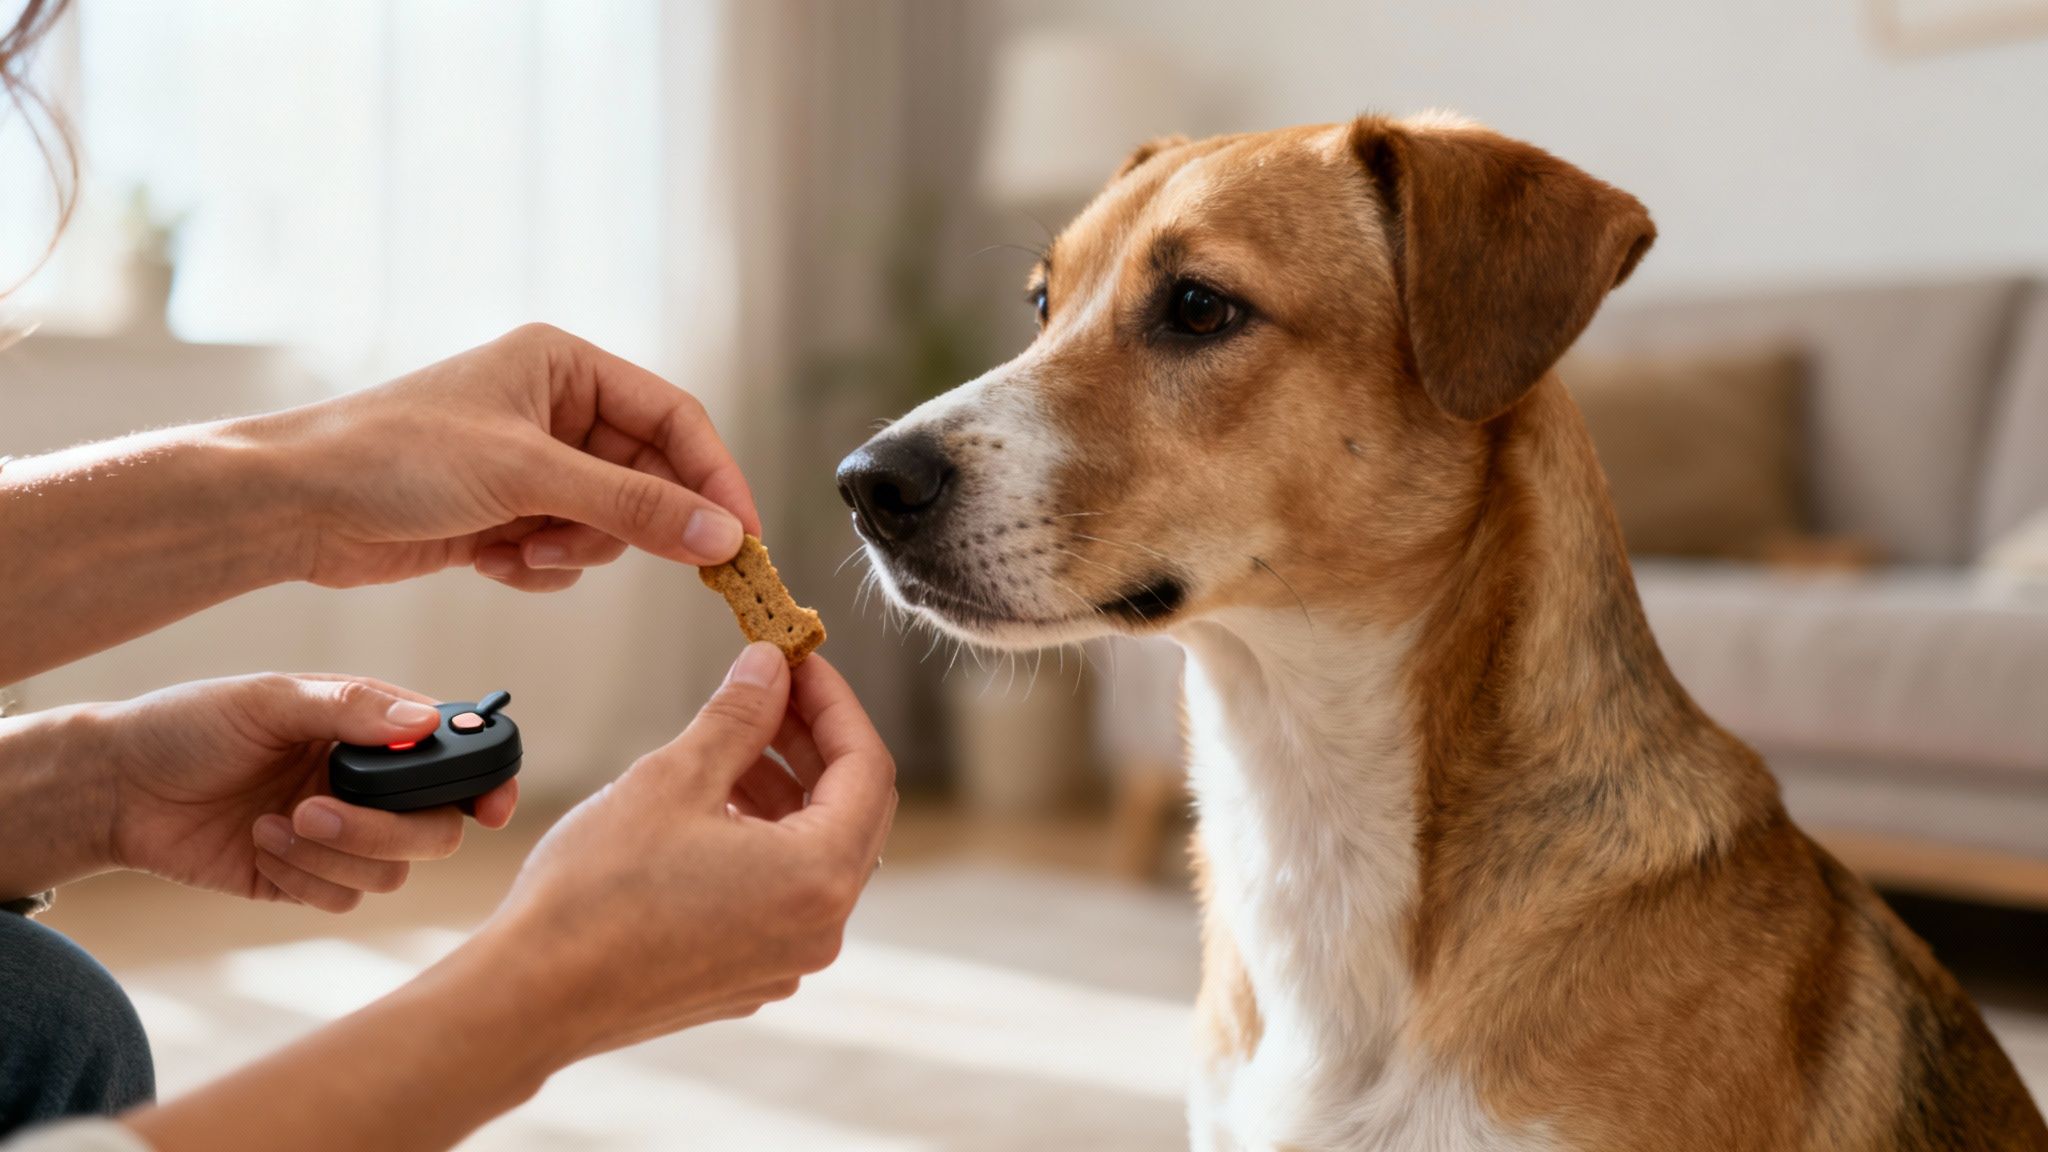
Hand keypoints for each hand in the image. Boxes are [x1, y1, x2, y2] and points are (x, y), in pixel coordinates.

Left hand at [99, 674, 517, 910]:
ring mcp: (341, 837)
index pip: (454, 757)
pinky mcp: (305, 880)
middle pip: (436, 830)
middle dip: (385, 830)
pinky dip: (302, 877)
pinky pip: (341, 900)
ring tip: (274, 823)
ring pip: (391, 873)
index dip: (488, 780)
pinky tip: (258, 844)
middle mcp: (368, 787)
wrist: (118, 786)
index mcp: (371, 733)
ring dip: (332, 853)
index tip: (492, 805)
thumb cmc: (192, 725)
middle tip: (317, 808)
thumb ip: (350, 708)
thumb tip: (426, 720)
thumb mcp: (269, 699)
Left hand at [267, 323, 760, 591]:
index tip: (742, 537)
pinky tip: (491, 558)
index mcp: (565, 365)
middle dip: (631, 524)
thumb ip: (634, 506)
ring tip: (520, 547)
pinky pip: (566, 551)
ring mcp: (531, 465)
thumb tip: (723, 534)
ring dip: (575, 549)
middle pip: (649, 478)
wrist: (295, 504)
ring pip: (611, 524)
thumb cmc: (392, 456)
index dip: (716, 477)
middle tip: (653, 564)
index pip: (676, 418)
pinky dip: (540, 565)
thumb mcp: (528, 474)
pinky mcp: (507, 513)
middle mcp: (555, 408)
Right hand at [467, 644, 895, 1058]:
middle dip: (811, 743)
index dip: (835, 704)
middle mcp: (820, 928)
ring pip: (813, 852)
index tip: (799, 662)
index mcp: (819, 877)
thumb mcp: (673, 777)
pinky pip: (780, 892)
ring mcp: (785, 960)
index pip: (867, 767)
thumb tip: (771, 665)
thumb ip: (739, 716)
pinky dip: (762, 839)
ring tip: (730, 743)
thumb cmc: (596, 892)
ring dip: (784, 789)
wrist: (531, 997)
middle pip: (850, 811)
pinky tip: (712, 806)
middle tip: (768, 691)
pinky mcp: (748, 975)